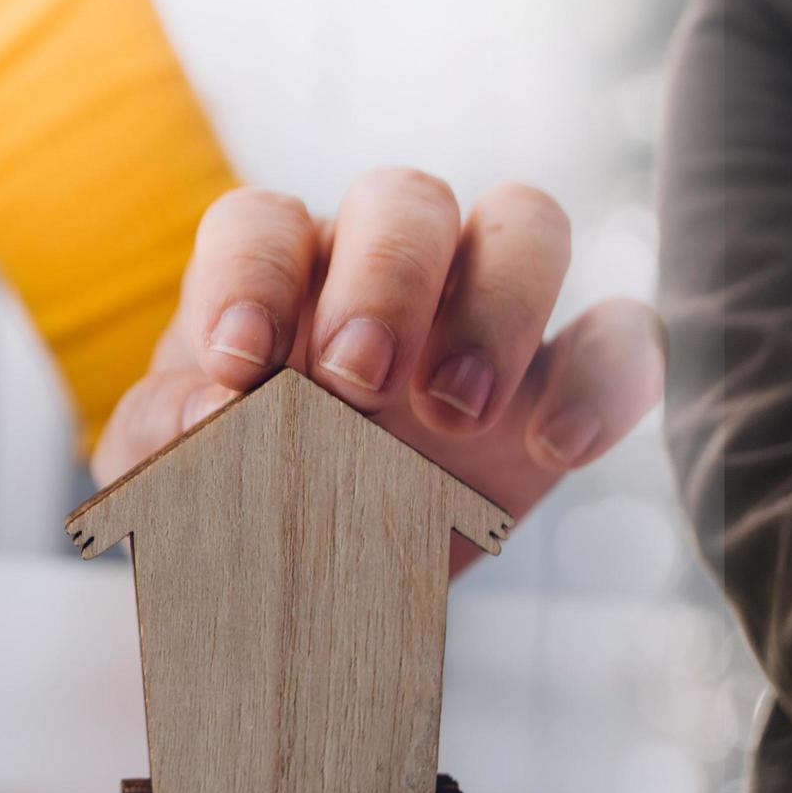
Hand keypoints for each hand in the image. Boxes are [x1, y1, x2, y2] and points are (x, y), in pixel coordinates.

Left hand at [91, 171, 665, 567]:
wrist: (310, 593)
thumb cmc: (233, 503)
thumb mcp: (173, 480)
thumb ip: (169, 440)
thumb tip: (211, 413)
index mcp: (279, 276)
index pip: (262, 223)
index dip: (249, 278)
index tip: (237, 370)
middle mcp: (387, 271)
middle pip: (406, 198)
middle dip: (386, 279)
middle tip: (355, 382)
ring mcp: (486, 315)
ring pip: (528, 223)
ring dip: (498, 303)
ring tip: (454, 413)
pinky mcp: (561, 382)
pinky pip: (622, 333)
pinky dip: (604, 376)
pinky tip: (553, 453)